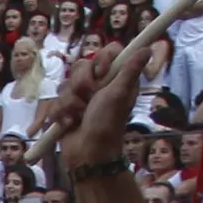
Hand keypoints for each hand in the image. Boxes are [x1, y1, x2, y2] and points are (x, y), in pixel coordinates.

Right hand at [49, 43, 149, 169]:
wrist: (87, 153)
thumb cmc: (107, 124)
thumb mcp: (120, 94)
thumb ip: (130, 70)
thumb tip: (147, 49)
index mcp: (115, 78)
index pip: (107, 52)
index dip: (101, 59)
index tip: (101, 73)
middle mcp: (99, 84)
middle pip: (81, 65)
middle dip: (81, 85)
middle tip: (89, 100)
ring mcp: (80, 96)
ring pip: (65, 84)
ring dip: (70, 103)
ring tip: (78, 116)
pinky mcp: (65, 109)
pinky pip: (55, 101)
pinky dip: (60, 114)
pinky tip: (68, 123)